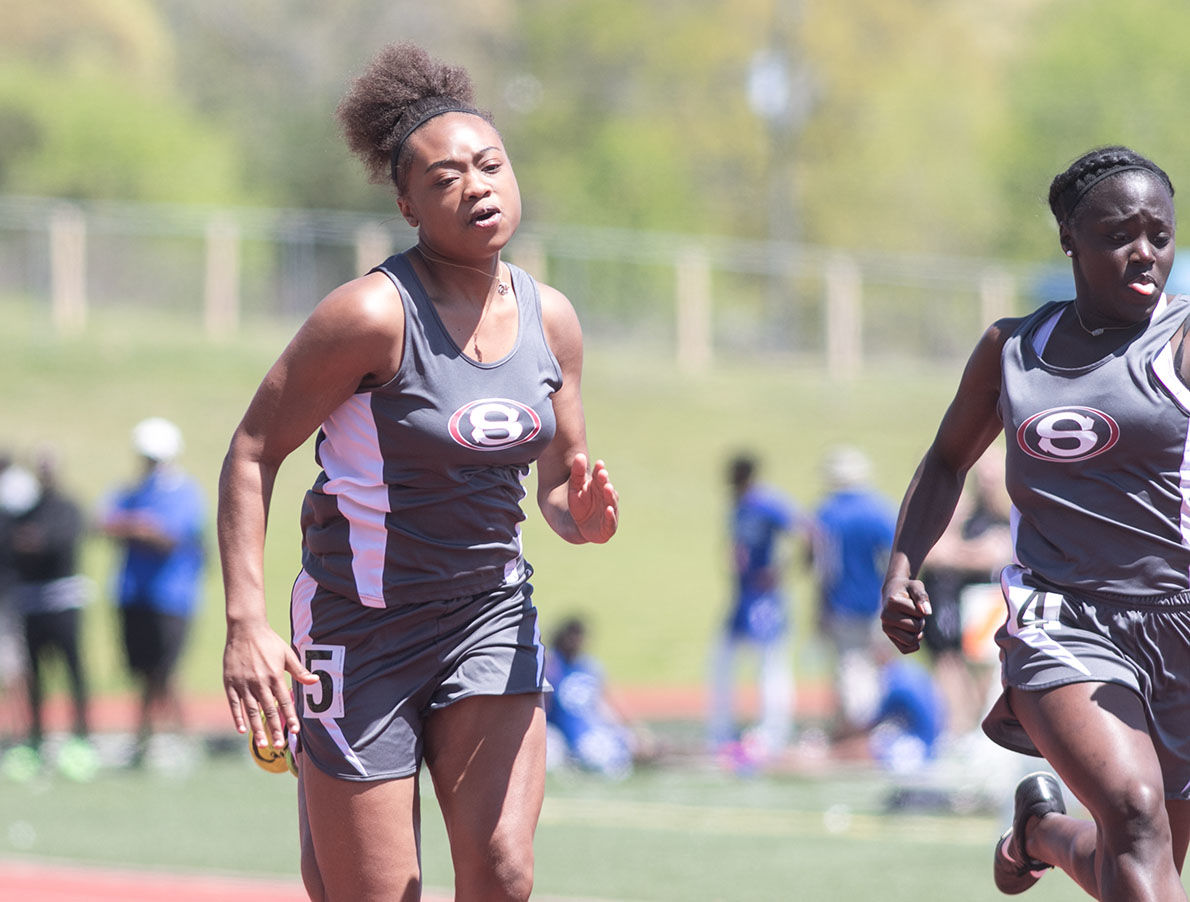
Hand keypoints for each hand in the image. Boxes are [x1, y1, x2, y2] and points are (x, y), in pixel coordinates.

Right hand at [223, 619, 319, 750]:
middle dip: (274, 729)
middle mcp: (259, 682)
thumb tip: (315, 681)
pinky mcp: (230, 683)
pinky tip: (243, 730)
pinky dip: (238, 718)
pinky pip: (234, 704)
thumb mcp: (287, 654)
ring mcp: (243, 684)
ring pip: (251, 711)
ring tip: (262, 744)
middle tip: (278, 745)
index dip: (290, 717)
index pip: (284, 701)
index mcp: (274, 676)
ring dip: (257, 729)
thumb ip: (300, 670)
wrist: (245, 629)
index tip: (295, 731)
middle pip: (268, 710)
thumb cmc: (269, 642)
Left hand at [567, 453, 618, 543]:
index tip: (599, 463)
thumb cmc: (580, 505)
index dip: (600, 471)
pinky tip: (608, 509)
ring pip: (611, 502)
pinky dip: (610, 515)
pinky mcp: (609, 526)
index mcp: (600, 486)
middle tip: (603, 473)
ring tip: (607, 488)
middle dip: (605, 482)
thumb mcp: (575, 488)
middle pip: (606, 488)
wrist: (579, 527)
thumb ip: (577, 473)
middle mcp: (607, 497)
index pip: (601, 477)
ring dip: (610, 496)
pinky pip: (611, 520)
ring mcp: (610, 511)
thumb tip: (580, 455)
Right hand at [880, 576, 931, 653]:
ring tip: (912, 622)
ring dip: (918, 632)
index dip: (922, 609)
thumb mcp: (916, 586)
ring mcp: (886, 628)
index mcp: (891, 602)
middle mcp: (885, 616)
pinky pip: (905, 649)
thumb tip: (927, 613)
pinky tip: (912, 634)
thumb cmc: (907, 589)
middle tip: (913, 613)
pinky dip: (914, 644)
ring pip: (911, 641)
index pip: (919, 613)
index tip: (913, 602)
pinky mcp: (890, 637)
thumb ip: (922, 596)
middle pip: (916, 628)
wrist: (893, 592)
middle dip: (920, 621)